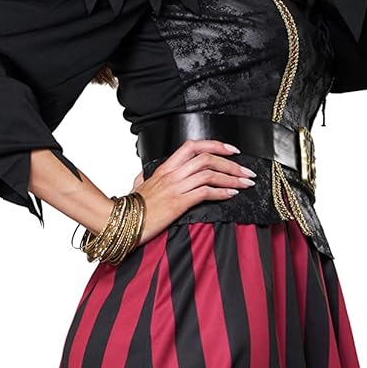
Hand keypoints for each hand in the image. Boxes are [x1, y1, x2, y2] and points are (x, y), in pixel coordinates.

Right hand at [131, 140, 256, 245]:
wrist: (120, 222)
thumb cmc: (131, 208)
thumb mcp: (137, 187)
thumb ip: (143, 179)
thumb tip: (143, 177)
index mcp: (165, 168)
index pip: (193, 146)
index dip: (215, 145)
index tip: (232, 150)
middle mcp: (171, 174)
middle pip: (207, 158)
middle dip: (231, 164)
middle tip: (247, 171)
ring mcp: (175, 187)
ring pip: (209, 173)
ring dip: (232, 178)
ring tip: (245, 184)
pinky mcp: (178, 203)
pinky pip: (205, 192)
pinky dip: (222, 192)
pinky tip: (231, 195)